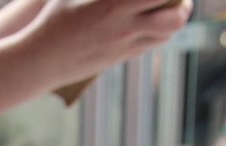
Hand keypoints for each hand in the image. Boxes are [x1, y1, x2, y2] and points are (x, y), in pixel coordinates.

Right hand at [26, 0, 192, 87]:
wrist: (41, 59)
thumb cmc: (54, 19)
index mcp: (116, 2)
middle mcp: (125, 24)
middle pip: (174, 17)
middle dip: (184, 5)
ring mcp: (124, 44)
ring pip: (165, 35)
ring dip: (173, 22)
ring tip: (171, 11)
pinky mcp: (118, 57)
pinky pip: (147, 46)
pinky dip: (155, 34)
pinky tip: (150, 24)